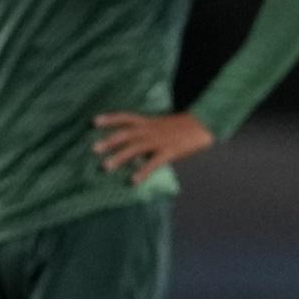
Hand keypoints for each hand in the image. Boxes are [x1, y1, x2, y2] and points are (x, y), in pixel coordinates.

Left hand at [93, 111, 213, 184]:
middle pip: (127, 134)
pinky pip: (154, 162)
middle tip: (94, 149)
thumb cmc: (183, 126)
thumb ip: (148, 132)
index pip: (126, 117)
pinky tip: (133, 180)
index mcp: (149, 122)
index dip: (110, 119)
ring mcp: (160, 140)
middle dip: (110, 141)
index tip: (94, 122)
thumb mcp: (163, 125)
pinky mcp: (170, 151)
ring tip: (106, 166)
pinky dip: (143, 171)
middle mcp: (151, 130)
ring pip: (136, 147)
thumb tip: (134, 143)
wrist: (204, 124)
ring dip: (120, 156)